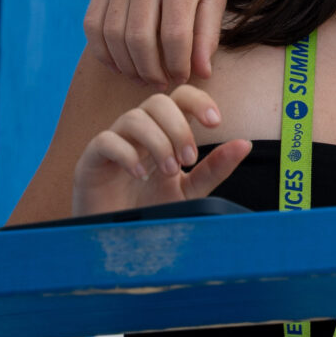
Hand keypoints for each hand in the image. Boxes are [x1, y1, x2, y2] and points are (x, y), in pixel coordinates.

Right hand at [69, 85, 250, 216]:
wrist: (118, 239)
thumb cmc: (152, 209)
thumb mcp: (191, 190)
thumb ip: (214, 168)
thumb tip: (245, 144)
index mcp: (163, 132)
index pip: (180, 97)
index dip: (199, 101)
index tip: (216, 122)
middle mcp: (138, 132)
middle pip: (158, 101)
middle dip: (179, 127)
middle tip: (188, 159)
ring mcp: (113, 143)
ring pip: (134, 117)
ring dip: (158, 141)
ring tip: (170, 170)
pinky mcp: (91, 160)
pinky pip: (106, 140)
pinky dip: (126, 153)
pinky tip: (140, 174)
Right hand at [84, 0, 229, 89]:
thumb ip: (208, 33)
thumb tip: (202, 73)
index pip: (175, 36)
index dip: (177, 66)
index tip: (183, 79)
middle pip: (140, 39)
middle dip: (150, 71)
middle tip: (161, 84)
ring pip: (113, 35)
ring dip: (126, 65)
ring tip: (143, 76)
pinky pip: (93, 24)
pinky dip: (102, 50)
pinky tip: (120, 63)